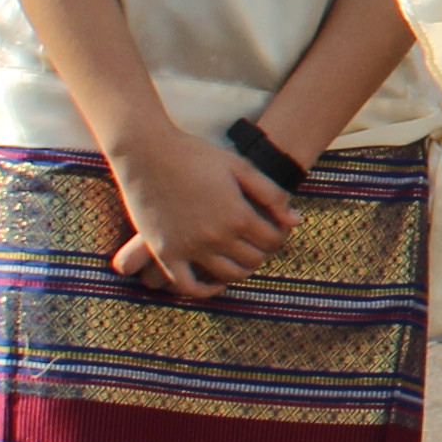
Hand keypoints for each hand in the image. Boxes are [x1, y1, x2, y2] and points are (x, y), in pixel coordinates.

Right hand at [99, 126, 294, 299]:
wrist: (146, 151)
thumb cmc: (195, 154)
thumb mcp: (240, 167)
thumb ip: (271, 195)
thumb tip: (295, 221)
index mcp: (238, 215)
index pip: (273, 241)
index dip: (278, 236)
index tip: (273, 229)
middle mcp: (216, 237)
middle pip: (253, 260)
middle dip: (262, 252)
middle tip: (257, 242)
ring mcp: (188, 247)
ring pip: (227, 275)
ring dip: (240, 270)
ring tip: (239, 257)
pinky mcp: (164, 252)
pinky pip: (187, 285)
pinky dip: (205, 290)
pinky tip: (214, 282)